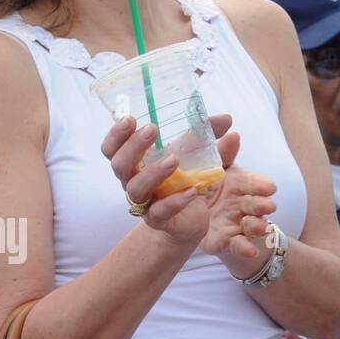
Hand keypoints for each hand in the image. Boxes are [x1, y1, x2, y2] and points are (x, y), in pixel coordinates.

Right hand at [101, 114, 218, 246]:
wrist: (192, 218)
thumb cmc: (187, 179)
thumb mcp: (199, 154)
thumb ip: (209, 135)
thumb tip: (226, 117)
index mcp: (137, 162)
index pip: (113, 149)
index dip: (116, 135)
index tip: (130, 118)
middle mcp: (134, 181)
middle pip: (119, 165)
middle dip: (132, 146)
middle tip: (151, 129)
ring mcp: (146, 202)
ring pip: (136, 189)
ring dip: (153, 172)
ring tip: (174, 160)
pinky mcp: (160, 220)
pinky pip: (160, 213)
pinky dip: (174, 201)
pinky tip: (191, 191)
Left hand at [199, 124, 276, 265]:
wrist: (191, 214)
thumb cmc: (207, 185)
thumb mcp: (212, 167)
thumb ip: (222, 152)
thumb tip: (234, 133)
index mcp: (238, 184)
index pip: (253, 183)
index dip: (261, 185)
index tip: (270, 187)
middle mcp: (242, 203)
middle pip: (256, 204)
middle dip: (262, 205)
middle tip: (268, 206)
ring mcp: (236, 223)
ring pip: (252, 225)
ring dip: (257, 226)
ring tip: (258, 227)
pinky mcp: (226, 241)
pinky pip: (238, 245)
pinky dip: (245, 248)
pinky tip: (250, 251)